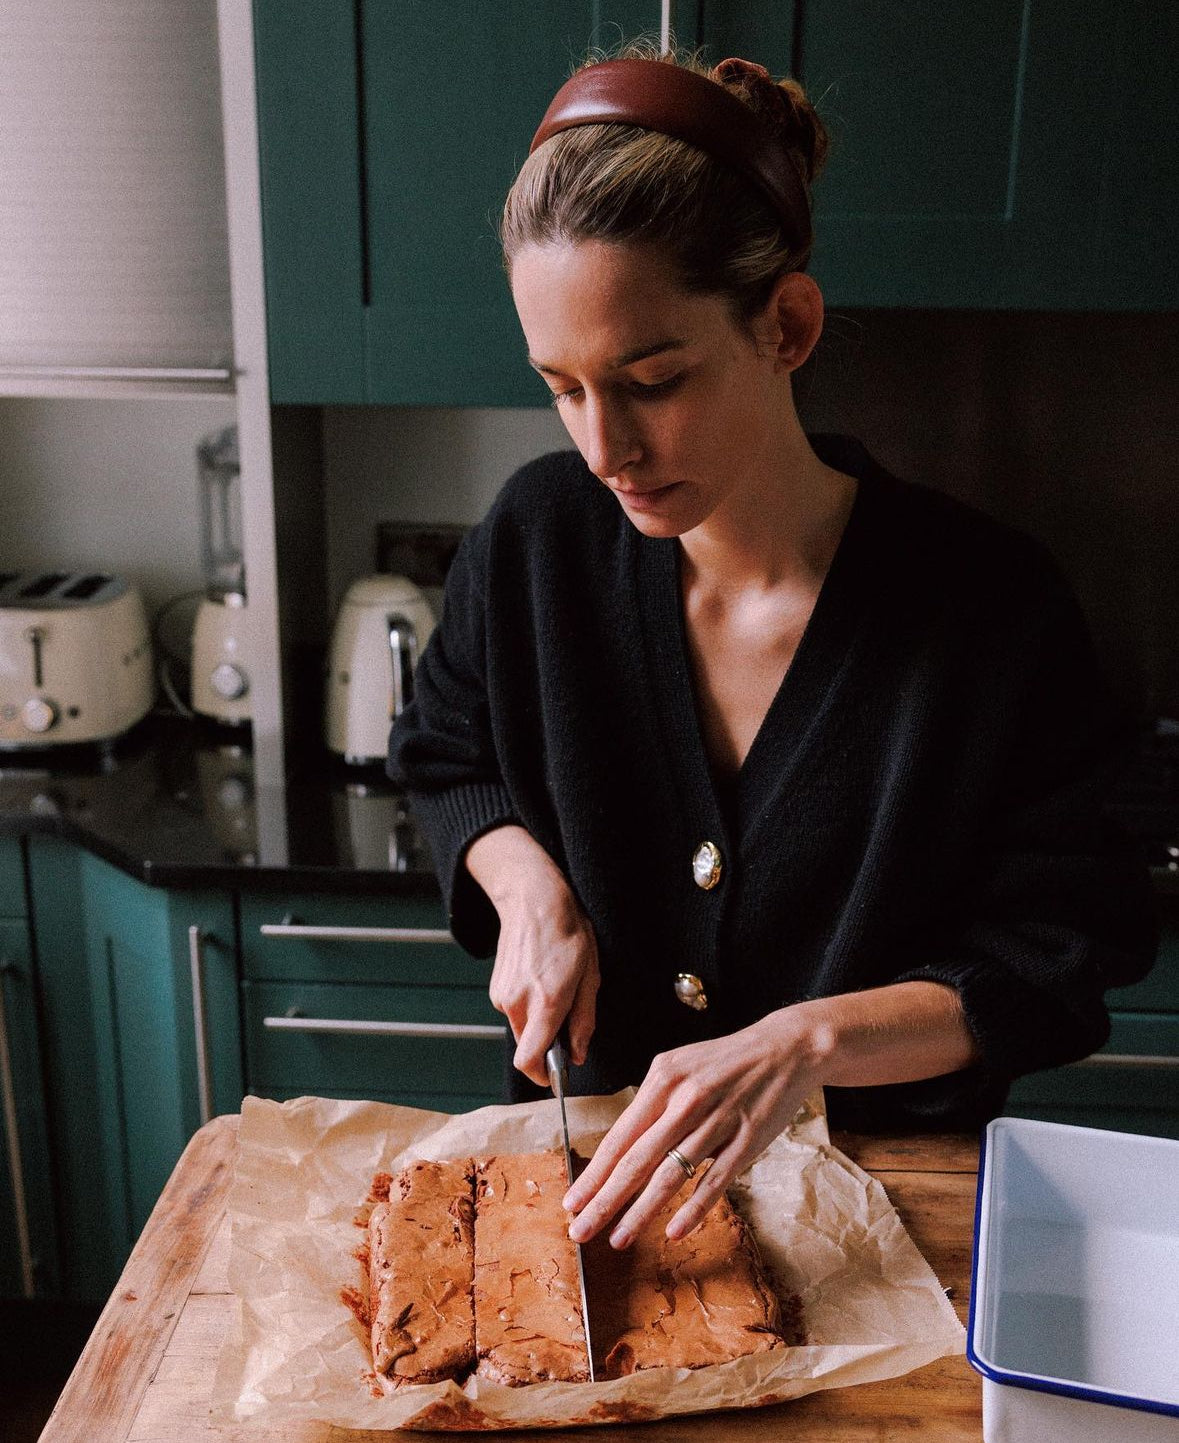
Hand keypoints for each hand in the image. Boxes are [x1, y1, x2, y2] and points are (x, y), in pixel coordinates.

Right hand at [467, 825, 599, 1085]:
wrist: (533, 900)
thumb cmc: (568, 934)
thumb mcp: (591, 976)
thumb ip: (584, 1021)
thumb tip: (577, 1054)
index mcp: (546, 1001)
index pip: (529, 1060)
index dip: (542, 1076)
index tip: (556, 1078)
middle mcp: (518, 1003)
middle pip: (528, 1048)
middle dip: (547, 1045)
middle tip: (567, 1019)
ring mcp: (502, 996)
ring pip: (522, 1030)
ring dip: (538, 1024)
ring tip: (555, 990)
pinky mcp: (496, 990)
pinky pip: (515, 1013)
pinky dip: (529, 1009)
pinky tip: (540, 981)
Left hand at [562, 1007, 825, 1247]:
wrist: (785, 1048)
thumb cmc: (727, 1062)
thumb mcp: (680, 1067)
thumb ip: (654, 1105)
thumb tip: (624, 1149)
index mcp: (663, 1079)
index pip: (620, 1136)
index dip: (594, 1173)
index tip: (573, 1201)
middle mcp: (686, 1099)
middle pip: (637, 1160)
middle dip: (604, 1200)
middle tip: (581, 1230)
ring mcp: (718, 1120)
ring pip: (671, 1175)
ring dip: (641, 1211)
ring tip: (619, 1238)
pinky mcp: (747, 1139)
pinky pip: (714, 1180)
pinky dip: (693, 1208)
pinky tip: (674, 1230)